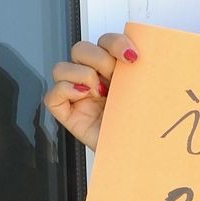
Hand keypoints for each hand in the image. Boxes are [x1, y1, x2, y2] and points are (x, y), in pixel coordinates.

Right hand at [43, 31, 139, 150]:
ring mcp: (79, 96)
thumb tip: (140, 57)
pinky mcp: (68, 114)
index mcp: (114, 71)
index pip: (105, 42)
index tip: (133, 57)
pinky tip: (83, 97)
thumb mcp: (147, 95)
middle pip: (81, 50)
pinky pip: (52, 95)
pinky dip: (65, 90)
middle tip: (114, 79)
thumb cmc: (144, 128)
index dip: (116, 43)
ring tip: (99, 93)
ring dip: (82, 75)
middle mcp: (94, 80)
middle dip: (98, 59)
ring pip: (61, 68)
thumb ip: (142, 74)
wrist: (140, 158)